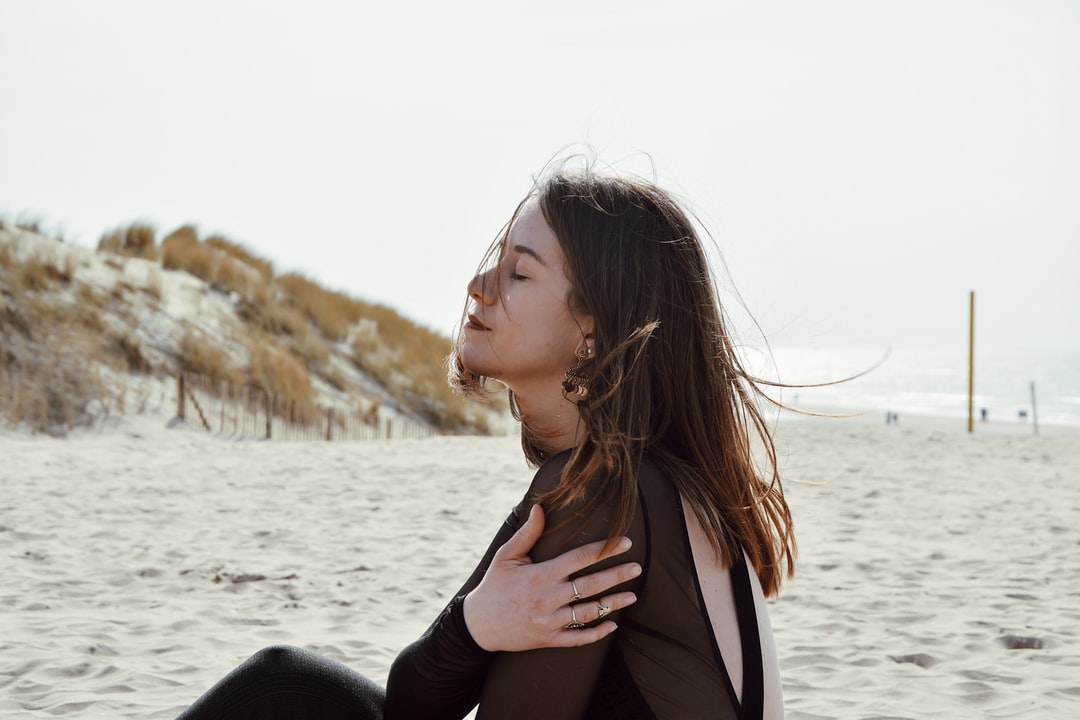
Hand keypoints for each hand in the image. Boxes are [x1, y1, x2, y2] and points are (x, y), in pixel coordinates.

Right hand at [462, 504, 640, 651]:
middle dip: (617, 575)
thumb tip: (540, 507)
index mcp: (540, 574)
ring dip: (613, 603)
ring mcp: (549, 621)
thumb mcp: (506, 555)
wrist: (478, 624)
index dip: (605, 548)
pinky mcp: (548, 639)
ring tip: (632, 595)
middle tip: (637, 568)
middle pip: (591, 584)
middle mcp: (548, 598)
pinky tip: (613, 625)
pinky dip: (597, 633)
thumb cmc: (494, 585)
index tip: (625, 542)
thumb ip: (527, 533)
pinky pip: (578, 638)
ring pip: (589, 612)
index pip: (580, 558)